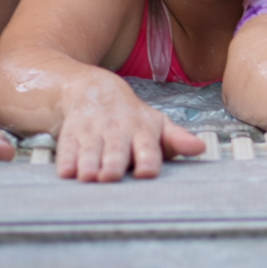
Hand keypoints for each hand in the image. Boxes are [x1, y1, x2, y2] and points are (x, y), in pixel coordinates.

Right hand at [56, 77, 205, 181]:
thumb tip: (200, 148)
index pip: (148, 147)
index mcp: (142, 131)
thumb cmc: (132, 117)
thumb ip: (178, 139)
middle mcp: (117, 132)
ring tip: (89, 177)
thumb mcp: (158, 125)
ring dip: (89, 163)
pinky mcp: (70, 137)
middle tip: (111, 176)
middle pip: (117, 149)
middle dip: (114, 163)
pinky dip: (65, 161)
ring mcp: (92, 133)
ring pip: (91, 150)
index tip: (146, 172)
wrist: (93, 91)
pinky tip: (66, 172)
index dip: (148, 160)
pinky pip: (67, 149)